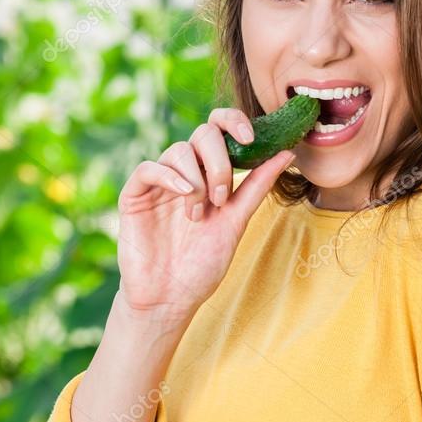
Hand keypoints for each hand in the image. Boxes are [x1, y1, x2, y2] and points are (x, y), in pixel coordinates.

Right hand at [116, 108, 295, 319]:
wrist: (171, 298)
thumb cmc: (203, 264)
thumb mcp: (236, 222)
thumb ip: (256, 186)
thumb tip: (287, 152)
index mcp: (209, 175)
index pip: (220, 130)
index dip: (234, 123)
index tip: (252, 138)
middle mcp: (184, 173)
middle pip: (202, 134)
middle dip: (219, 161)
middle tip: (221, 197)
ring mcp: (159, 183)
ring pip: (179, 151)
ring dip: (197, 179)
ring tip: (198, 214)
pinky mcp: (134, 196)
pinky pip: (149, 168)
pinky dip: (169, 176)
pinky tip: (184, 194)